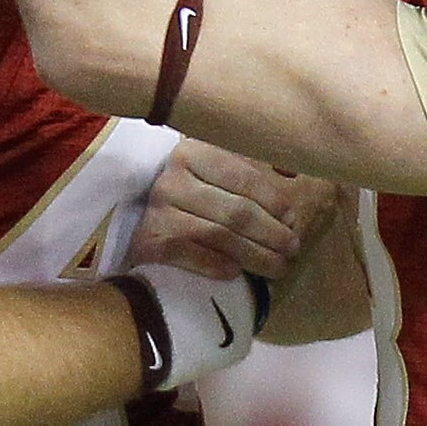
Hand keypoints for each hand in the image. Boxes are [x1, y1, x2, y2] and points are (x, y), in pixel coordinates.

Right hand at [127, 138, 338, 283]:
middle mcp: (172, 178)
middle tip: (292, 249)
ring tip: (278, 267)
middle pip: (236, 211)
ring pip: (219, 236)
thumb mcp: (214, 168)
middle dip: (272, 234)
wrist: (133, 220)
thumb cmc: (187, 193)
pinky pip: (191, 255)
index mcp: (193, 152)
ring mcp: (157, 210)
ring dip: (255, 256)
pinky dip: (217, 266)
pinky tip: (237, 274)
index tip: (293, 220)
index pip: (243, 177)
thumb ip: (250, 168)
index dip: (274, 201)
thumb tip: (292, 174)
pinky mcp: (147, 242)